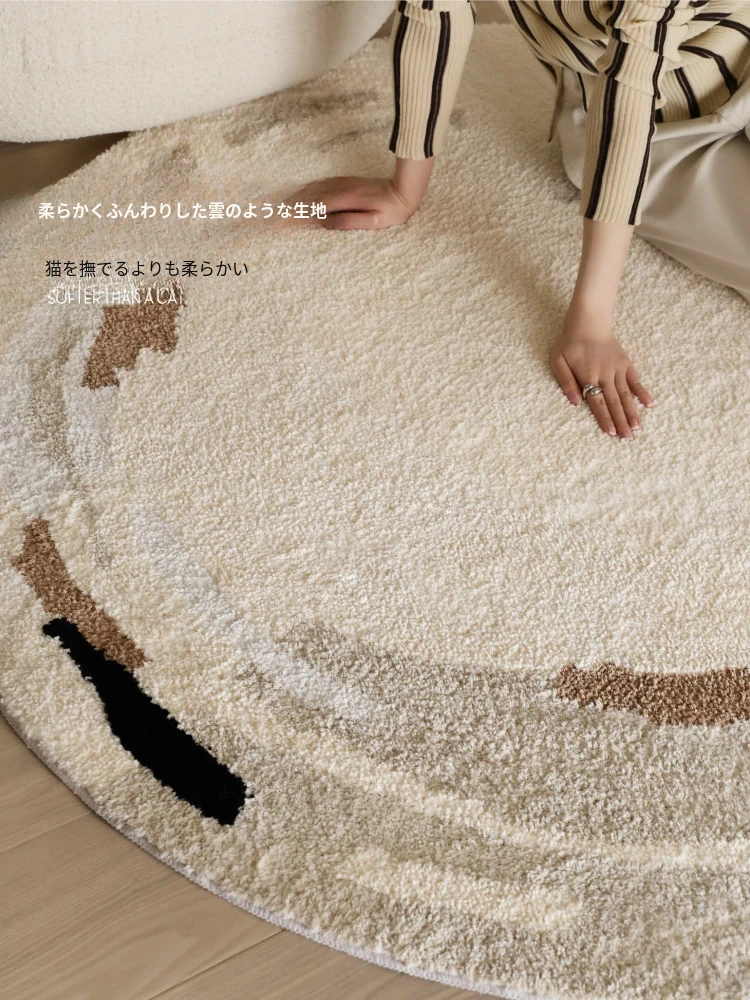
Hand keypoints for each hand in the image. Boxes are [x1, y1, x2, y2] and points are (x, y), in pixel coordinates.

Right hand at [287, 175, 419, 230]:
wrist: (403, 191)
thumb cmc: (390, 212)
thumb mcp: (373, 222)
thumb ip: (348, 222)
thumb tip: (324, 223)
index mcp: (344, 200)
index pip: (313, 208)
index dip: (296, 216)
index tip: (282, 223)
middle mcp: (339, 189)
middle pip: (308, 197)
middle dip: (290, 207)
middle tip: (275, 218)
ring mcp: (341, 184)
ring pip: (312, 190)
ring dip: (296, 198)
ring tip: (282, 208)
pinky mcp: (344, 182)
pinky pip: (320, 185)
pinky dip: (306, 191)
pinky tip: (300, 195)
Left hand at [549, 302, 653, 438]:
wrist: (588, 322)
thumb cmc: (569, 343)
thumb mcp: (558, 361)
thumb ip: (566, 382)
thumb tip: (576, 402)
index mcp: (588, 377)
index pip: (598, 402)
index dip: (605, 418)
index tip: (611, 432)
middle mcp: (605, 375)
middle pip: (614, 402)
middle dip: (621, 421)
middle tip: (628, 438)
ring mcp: (617, 369)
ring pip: (626, 394)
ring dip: (632, 412)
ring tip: (638, 428)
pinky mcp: (626, 363)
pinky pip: (635, 380)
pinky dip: (642, 392)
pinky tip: (650, 404)